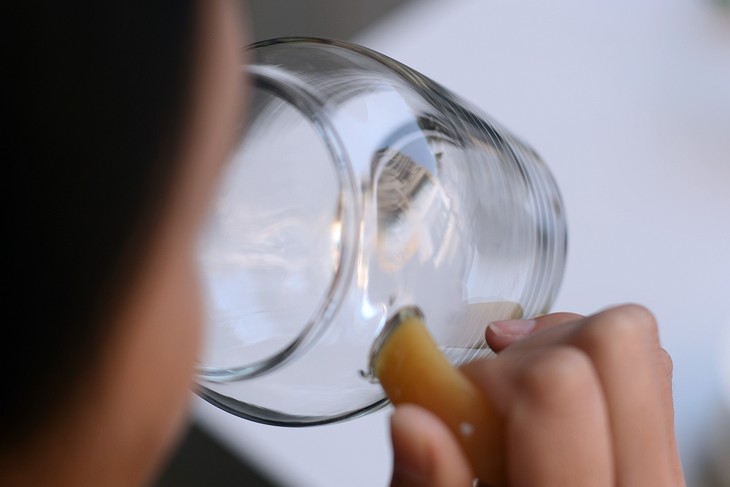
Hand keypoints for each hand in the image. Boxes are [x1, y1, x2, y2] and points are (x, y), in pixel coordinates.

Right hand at [389, 304, 684, 485]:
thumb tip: (413, 422)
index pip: (560, 387)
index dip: (488, 378)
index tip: (454, 405)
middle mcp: (644, 486)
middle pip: (613, 344)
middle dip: (530, 351)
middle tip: (488, 394)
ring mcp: (662, 468)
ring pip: (634, 346)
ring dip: (557, 346)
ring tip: (512, 390)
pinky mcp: (660, 452)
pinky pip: (639, 367)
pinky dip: (577, 358)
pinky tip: (538, 398)